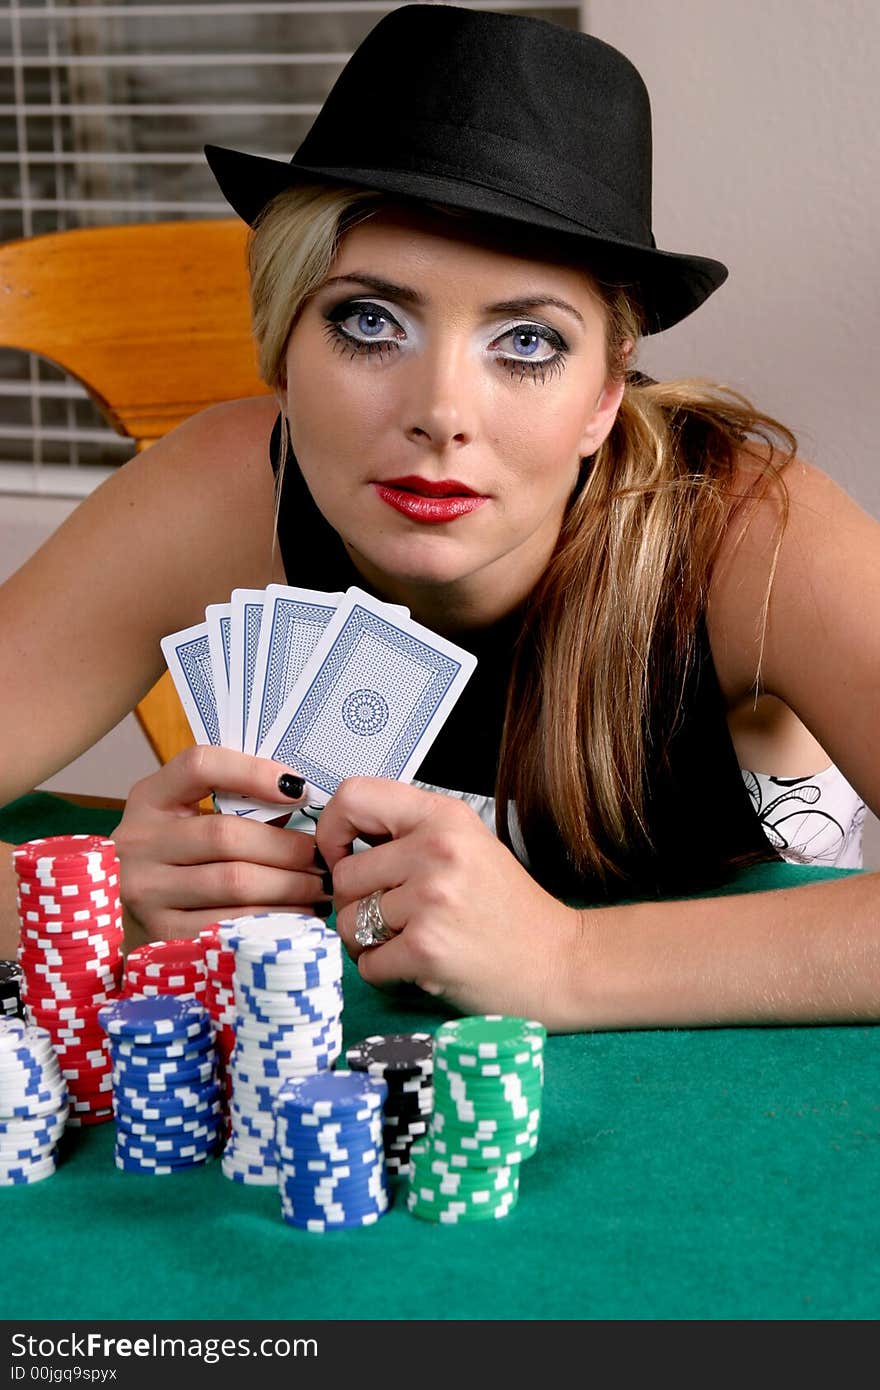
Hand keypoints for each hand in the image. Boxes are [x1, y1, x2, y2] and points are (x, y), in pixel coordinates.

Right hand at [115, 745, 329, 944]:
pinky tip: (297, 915)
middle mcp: (139, 840)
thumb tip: (305, 806)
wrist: (124, 919)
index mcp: (150, 798)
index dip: (252, 771)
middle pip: (226, 834)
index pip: (199, 766)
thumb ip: (236, 807)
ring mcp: (145, 889)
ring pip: (235, 882)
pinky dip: (272, 919)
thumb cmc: (177, 861)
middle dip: (287, 847)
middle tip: (322, 857)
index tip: (299, 789)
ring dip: (290, 886)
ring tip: (319, 887)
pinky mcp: (161, 933)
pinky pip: (231, 923)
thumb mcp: (189, 821)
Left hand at [316, 778, 580, 1028]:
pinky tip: (416, 964)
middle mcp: (437, 850)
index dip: (333, 830)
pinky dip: (383, 971)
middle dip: (357, 904)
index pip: (353, 796)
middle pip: (344, 874)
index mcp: (444, 817)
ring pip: (349, 921)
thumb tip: (341, 840)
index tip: (344, 855)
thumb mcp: (467, 845)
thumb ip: (410, 834)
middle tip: (394, 918)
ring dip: (368, 941)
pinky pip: (367, 962)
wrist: (560, 962)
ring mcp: (432, 899)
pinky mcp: (427, 949)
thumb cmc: (508, 909)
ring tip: (409, 940)